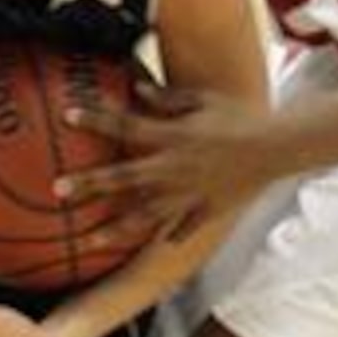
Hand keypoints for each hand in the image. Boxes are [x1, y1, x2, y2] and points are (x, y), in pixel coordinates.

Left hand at [58, 82, 279, 239]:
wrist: (279, 147)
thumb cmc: (241, 116)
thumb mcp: (203, 99)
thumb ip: (167, 97)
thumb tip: (136, 88)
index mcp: (173, 137)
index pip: (126, 127)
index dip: (96, 119)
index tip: (68, 116)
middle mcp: (175, 169)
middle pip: (124, 179)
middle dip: (89, 185)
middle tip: (58, 191)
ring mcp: (189, 195)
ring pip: (144, 218)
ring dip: (113, 230)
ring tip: (86, 241)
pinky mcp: (206, 212)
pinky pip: (182, 230)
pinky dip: (168, 238)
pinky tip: (152, 249)